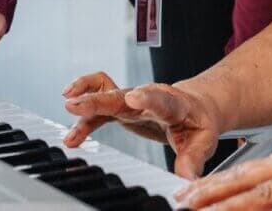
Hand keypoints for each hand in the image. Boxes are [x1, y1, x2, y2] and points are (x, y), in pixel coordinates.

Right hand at [63, 72, 222, 177]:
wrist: (195, 105)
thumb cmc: (198, 121)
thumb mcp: (203, 140)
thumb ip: (193, 158)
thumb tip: (186, 179)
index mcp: (173, 104)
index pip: (160, 99)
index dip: (146, 98)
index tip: (134, 97)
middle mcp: (149, 97)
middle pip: (122, 95)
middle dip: (99, 98)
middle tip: (77, 103)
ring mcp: (133, 100)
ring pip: (107, 92)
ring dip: (86, 97)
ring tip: (67, 105)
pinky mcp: (122, 107)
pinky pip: (101, 105)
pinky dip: (85, 116)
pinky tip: (71, 135)